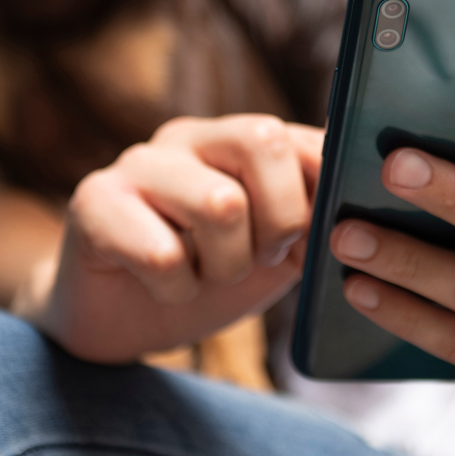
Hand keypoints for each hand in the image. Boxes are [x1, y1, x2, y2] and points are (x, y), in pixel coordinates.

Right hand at [16, 114, 322, 363]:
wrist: (118, 322)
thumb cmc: (205, 277)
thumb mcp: (277, 251)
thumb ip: (316, 217)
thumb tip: (361, 192)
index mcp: (236, 138)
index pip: (301, 133)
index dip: (324, 188)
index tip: (315, 238)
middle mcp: (188, 136)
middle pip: (263, 140)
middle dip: (281, 219)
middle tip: (261, 258)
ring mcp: (137, 163)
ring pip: (220, 202)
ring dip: (227, 265)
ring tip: (206, 277)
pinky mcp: (93, 201)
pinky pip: (162, 253)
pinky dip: (177, 290)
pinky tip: (164, 288)